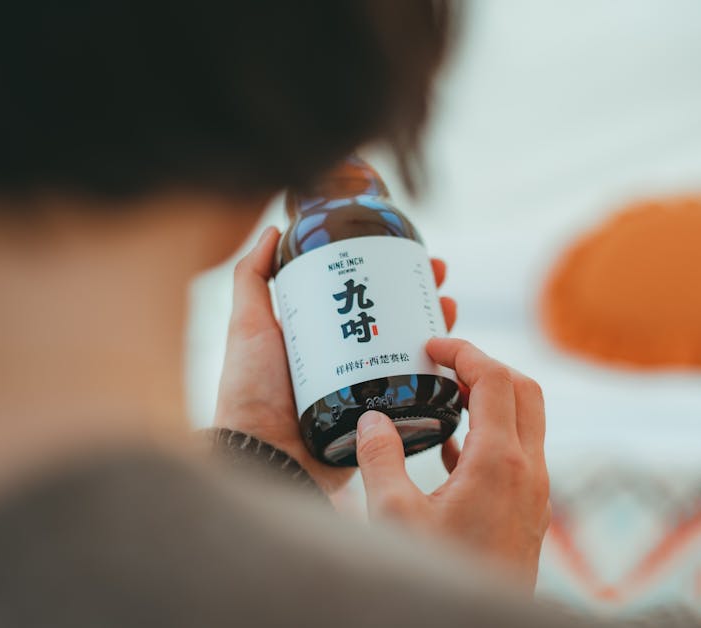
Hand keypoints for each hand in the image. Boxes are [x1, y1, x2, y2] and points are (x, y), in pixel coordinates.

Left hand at [214, 226, 456, 493]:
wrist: (263, 457)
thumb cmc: (249, 393)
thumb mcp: (247, 326)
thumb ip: (251, 279)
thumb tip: (273, 230)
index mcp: (320, 341)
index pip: (362, 297)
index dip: (387, 273)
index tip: (408, 253)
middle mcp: (347, 364)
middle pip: (394, 321)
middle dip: (419, 295)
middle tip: (437, 276)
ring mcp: (367, 391)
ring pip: (412, 353)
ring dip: (437, 328)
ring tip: (449, 306)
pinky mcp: (382, 419)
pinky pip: (416, 393)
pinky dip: (439, 374)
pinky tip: (453, 355)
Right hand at [356, 338, 549, 588]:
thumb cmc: (439, 573)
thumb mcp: (394, 517)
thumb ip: (381, 459)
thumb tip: (372, 418)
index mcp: (501, 462)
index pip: (495, 378)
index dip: (464, 351)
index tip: (433, 345)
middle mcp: (529, 471)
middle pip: (523, 390)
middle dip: (486, 367)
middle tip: (445, 365)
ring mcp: (535, 493)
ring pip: (526, 423)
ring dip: (491, 402)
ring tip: (447, 400)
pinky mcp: (529, 513)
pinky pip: (518, 456)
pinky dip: (491, 437)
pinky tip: (453, 452)